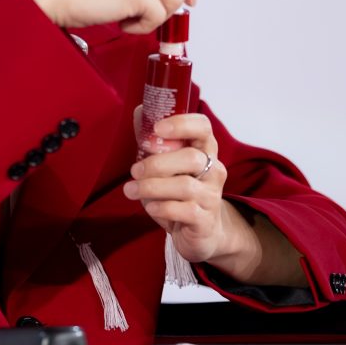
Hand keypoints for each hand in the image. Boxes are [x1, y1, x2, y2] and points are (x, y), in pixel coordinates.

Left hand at [126, 110, 306, 284]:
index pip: (203, 127)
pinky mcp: (205, 220)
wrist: (202, 231)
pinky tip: (150, 208)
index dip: (181, 124)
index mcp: (205, 150)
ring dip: (151, 187)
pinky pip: (183, 210)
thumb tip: (140, 112)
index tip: (157, 128)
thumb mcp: (168, 165)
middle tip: (134, 170)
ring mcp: (212, 195)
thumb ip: (155, 142)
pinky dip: (161, 207)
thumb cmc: (179, 192)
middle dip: (157, 163)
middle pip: (191, 157)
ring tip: (131, 190)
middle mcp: (214, 170)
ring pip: (184, 185)